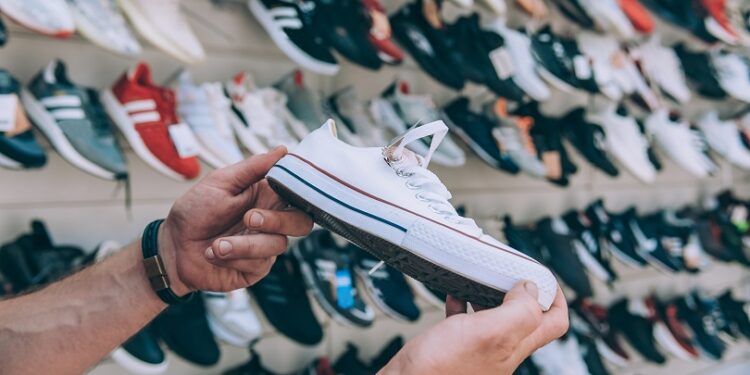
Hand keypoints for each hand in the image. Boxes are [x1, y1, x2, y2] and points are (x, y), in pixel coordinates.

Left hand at [157, 147, 313, 294]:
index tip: (288, 189)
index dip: (303, 193)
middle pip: (302, 223)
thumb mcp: (220, 183)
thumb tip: (282, 150)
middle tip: (249, 218)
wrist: (172, 249)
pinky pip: (259, 263)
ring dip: (244, 244)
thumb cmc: (194, 212)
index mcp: (267, 197)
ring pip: (278, 244)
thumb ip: (252, 168)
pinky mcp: (255, 268)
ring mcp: (265, 247)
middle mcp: (271, 222)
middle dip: (279, 221)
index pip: (298, 194)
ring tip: (217, 245)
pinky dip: (235, 258)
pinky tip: (214, 254)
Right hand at [380, 282, 567, 374]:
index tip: (542, 276)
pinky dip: (464, 303)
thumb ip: (518, 310)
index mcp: (516, 346)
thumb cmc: (441, 368)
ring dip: (494, 294)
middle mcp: (502, 350)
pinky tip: (455, 294)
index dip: (555, 296)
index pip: (554, 323)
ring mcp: (479, 349)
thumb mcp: (489, 332)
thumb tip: (532, 288)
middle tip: (513, 271)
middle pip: (527, 317)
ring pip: (497, 316)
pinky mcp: (456, 347)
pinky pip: (467, 321)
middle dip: (524, 291)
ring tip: (485, 277)